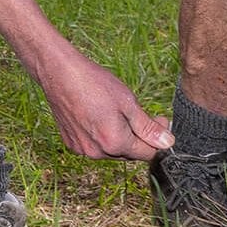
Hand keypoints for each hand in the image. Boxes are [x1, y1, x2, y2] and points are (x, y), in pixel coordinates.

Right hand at [34, 44, 173, 160]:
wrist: (59, 73)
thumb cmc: (94, 84)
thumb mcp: (128, 102)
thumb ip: (148, 127)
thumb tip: (168, 143)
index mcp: (115, 143)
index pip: (148, 153)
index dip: (158, 138)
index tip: (158, 120)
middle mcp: (98, 152)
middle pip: (129, 153)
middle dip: (139, 137)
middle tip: (139, 113)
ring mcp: (82, 149)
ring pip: (112, 150)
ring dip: (119, 137)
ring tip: (115, 112)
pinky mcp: (71, 143)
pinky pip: (95, 146)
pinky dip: (101, 136)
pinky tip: (99, 116)